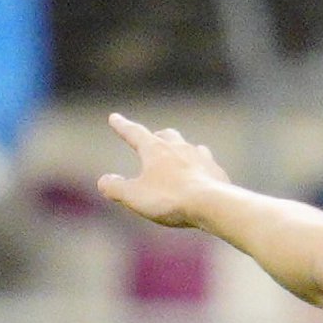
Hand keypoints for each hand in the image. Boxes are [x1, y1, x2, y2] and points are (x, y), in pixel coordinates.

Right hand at [97, 113, 232, 227]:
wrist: (213, 205)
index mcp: (155, 150)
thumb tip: (104, 181)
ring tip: (180, 156)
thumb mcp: (134, 196)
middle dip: (157, 137)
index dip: (122, 126)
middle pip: (167, 135)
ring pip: (190, 147)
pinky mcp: (218, 173)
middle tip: (153, 138)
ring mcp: (202, 158)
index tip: (115, 117)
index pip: (134, 133)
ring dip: (182, 149)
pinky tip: (203, 175)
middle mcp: (180, 148)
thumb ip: (115, 188)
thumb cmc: (170, 199)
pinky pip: (209, 166)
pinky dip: (201, 168)